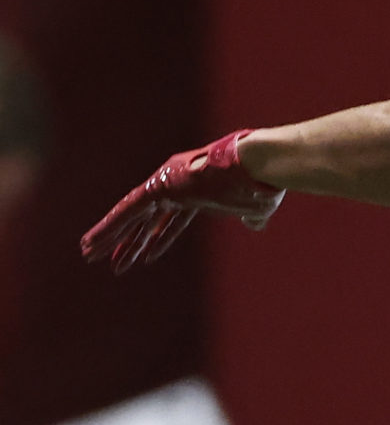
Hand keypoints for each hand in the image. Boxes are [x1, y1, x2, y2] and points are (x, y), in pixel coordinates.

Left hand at [80, 131, 282, 272]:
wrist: (262, 164)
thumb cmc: (264, 185)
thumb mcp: (257, 208)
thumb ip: (251, 216)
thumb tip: (254, 224)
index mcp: (198, 192)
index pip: (172, 220)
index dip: (158, 239)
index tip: (146, 256)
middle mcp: (177, 185)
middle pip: (147, 219)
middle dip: (130, 241)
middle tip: (113, 261)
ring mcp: (167, 183)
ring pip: (131, 215)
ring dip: (110, 236)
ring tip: (89, 255)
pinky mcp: (161, 186)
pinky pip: (128, 210)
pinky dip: (109, 227)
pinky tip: (93, 242)